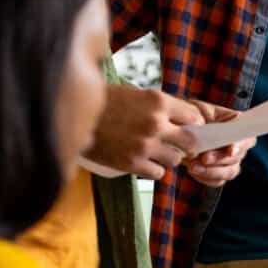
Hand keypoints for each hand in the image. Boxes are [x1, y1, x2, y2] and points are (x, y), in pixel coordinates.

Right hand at [85, 85, 203, 179]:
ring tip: (155, 152)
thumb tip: (187, 120)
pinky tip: (143, 161)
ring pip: (175, 160)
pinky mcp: (131, 163)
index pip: (195, 118)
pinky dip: (153, 169)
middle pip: (190, 142)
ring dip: (168, 157)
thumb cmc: (105, 102)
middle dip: (187, 145)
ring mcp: (144, 145)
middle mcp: (155, 123)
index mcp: (158, 102)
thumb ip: (161, 107)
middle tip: (179, 145)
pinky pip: (158, 173)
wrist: (71, 115)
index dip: (193, 125)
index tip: (188, 129)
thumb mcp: (137, 94)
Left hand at [184, 101, 254, 187]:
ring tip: (193, 167)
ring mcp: (228, 161)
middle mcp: (237, 145)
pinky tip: (193, 170)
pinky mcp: (218, 174)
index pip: (247, 137)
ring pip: (230, 172)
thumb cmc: (189, 116)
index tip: (230, 149)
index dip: (241, 144)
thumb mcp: (197, 110)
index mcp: (237, 126)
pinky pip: (217, 181)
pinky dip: (205, 178)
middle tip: (203, 158)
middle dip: (220, 159)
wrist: (175, 129)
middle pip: (238, 157)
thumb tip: (211, 130)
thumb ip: (208, 119)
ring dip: (212, 171)